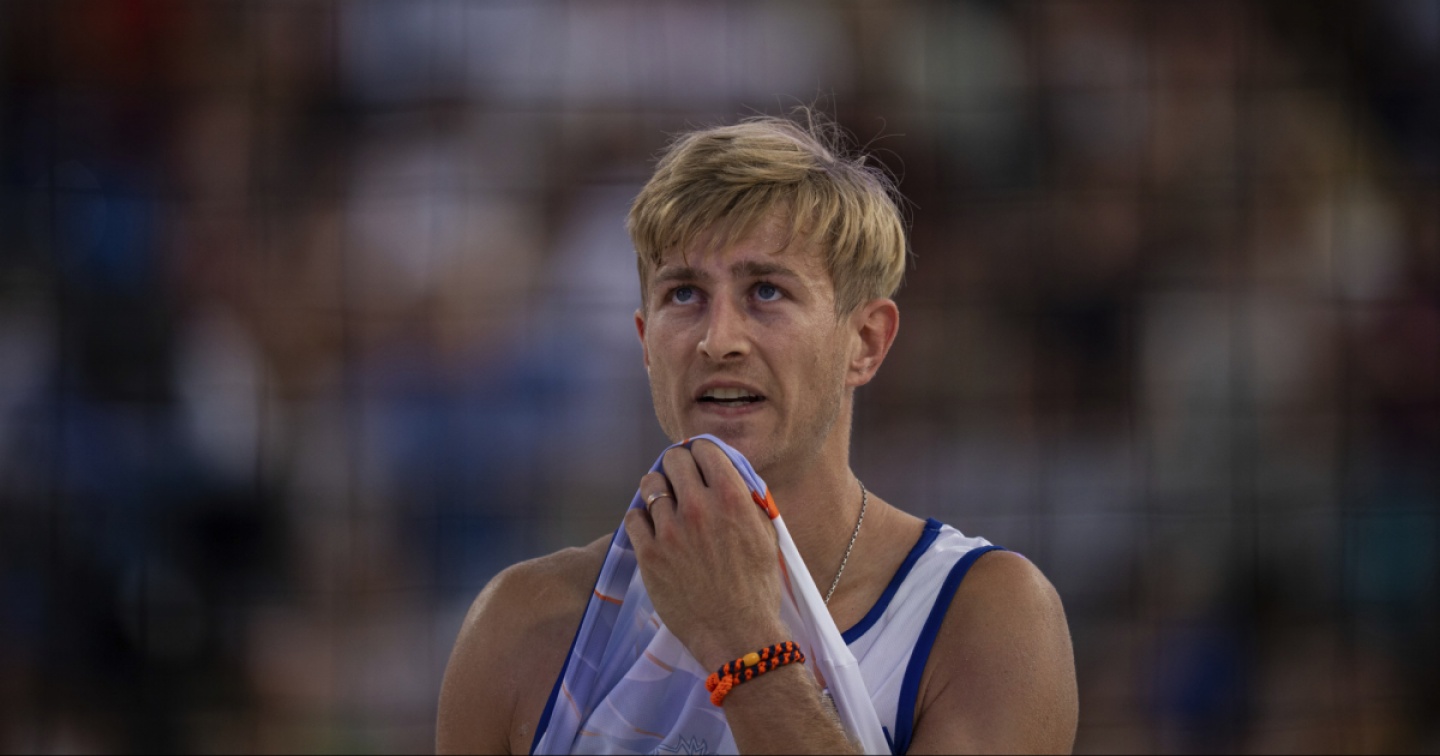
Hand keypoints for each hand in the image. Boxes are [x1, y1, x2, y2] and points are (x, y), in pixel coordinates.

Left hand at [623, 439, 788, 670]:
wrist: (737, 634)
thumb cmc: (757, 587)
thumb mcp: (765, 535)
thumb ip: (746, 499)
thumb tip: (727, 474)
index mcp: (732, 498)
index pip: (705, 448)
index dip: (700, 452)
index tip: (698, 462)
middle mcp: (699, 508)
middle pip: (673, 459)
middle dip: (677, 465)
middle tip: (680, 479)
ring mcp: (670, 531)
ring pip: (650, 484)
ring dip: (657, 489)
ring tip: (664, 503)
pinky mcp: (649, 554)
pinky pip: (634, 517)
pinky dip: (642, 518)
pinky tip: (653, 529)